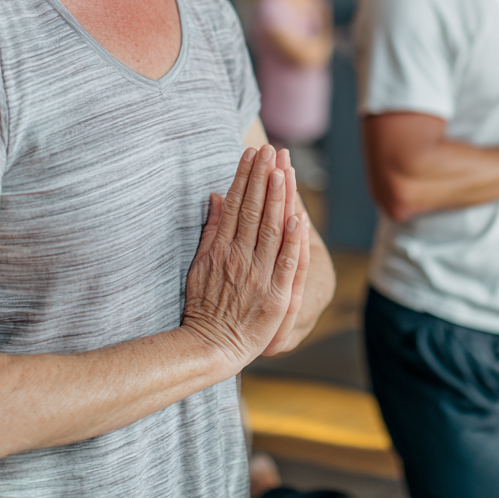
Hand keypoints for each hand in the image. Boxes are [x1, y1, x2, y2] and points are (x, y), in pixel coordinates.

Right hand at [182, 145, 307, 375]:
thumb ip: (210, 230)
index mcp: (222, 248)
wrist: (209, 347)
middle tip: (270, 151)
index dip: (245, 177)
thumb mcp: (198, 264)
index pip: (236, 205)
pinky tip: (299, 216)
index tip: (252, 153)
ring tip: (282, 170)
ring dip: (278, 198)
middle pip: (255, 211)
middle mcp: (240, 258)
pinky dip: (294, 240)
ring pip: (272, 230)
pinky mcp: (276, 296)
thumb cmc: (203, 305)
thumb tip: (216, 196)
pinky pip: (287, 263)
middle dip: (263, 178)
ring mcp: (259, 276)